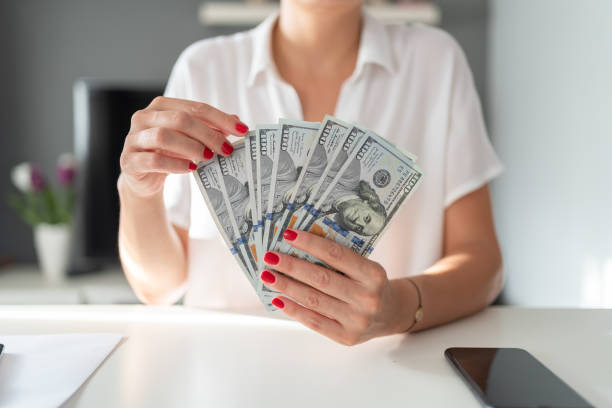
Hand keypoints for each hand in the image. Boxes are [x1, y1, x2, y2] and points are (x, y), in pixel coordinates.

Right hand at [119, 96, 248, 196]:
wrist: (142, 176)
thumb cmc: (169, 152)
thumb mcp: (191, 138)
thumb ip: (211, 128)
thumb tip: (237, 122)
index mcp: (162, 106)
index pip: (195, 107)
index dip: (220, 118)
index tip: (242, 130)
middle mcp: (144, 117)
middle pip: (180, 119)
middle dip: (207, 134)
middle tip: (226, 149)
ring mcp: (134, 139)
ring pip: (163, 136)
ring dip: (191, 147)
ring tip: (208, 158)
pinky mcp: (130, 161)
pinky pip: (153, 160)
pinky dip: (175, 164)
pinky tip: (191, 168)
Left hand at [260, 230, 413, 345]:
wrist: (392, 313)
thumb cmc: (372, 284)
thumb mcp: (366, 267)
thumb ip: (340, 260)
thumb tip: (298, 248)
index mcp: (374, 274)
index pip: (336, 255)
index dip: (311, 244)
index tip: (288, 235)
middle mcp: (367, 298)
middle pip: (321, 279)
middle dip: (291, 266)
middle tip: (270, 257)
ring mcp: (357, 320)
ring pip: (314, 300)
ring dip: (287, 287)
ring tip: (268, 276)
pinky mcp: (346, 337)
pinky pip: (314, 322)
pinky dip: (294, 309)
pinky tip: (279, 298)